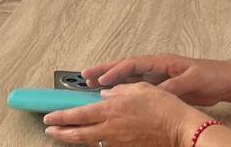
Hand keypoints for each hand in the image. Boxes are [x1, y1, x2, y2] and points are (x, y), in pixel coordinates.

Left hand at [44, 82, 210, 146]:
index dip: (60, 118)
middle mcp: (110, 129)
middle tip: (49, 130)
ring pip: (90, 142)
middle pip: (78, 135)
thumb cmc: (164, 108)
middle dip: (60, 133)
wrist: (182, 130)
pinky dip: (96, 142)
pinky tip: (93, 138)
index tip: (49, 118)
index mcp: (110, 111)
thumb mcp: (138, 89)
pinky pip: (107, 146)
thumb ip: (118, 91)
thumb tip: (106, 95)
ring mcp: (118, 143)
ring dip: (76, 139)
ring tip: (66, 135)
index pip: (76, 115)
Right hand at [82, 54, 229, 105]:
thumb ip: (172, 86)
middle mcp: (156, 66)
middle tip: (85, 75)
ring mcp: (157, 75)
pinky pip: (136, 86)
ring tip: (92, 83)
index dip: (115, 71)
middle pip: (124, 66)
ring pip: (128, 76)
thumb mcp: (191, 81)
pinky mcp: (161, 85)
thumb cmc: (210, 76)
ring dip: (111, 78)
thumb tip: (154, 91)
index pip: (132, 64)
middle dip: (104, 70)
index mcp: (161, 62)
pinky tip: (114, 95)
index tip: (101, 79)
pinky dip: (123, 88)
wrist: (224, 80)